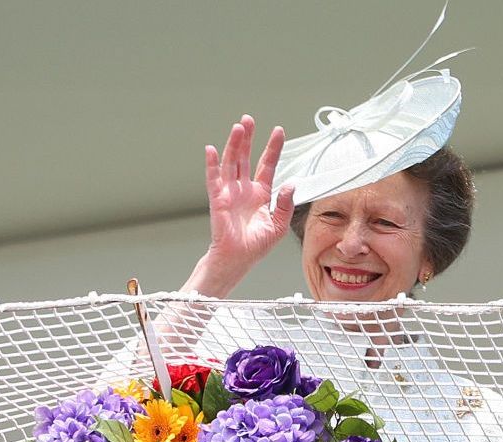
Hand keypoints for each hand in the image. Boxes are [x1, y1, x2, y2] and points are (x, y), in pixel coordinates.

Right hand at [203, 115, 294, 273]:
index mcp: (260, 194)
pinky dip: (212, 165)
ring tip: (238, 128)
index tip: (279, 131)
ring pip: (231, 163)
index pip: (267, 165)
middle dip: (248, 138)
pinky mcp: (217, 200)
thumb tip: (291, 184)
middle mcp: (244, 189)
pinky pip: (213, 179)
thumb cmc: (256, 246)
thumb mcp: (278, 225)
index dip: (272, 148)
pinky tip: (212, 150)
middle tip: (249, 119)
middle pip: (246, 158)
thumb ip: (285, 204)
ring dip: (234, 145)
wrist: (238, 260)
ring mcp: (230, 193)